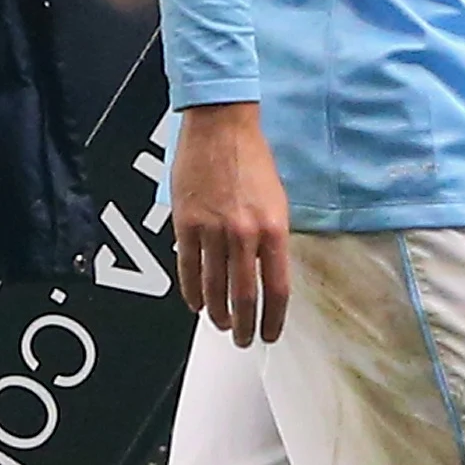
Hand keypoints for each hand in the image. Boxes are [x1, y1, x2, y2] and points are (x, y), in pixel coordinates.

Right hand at [169, 102, 291, 345]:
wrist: (221, 125)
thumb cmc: (251, 156)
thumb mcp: (277, 200)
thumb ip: (272, 238)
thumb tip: (266, 271)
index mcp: (274, 228)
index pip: (277, 289)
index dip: (274, 318)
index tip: (270, 333)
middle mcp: (244, 233)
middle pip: (244, 296)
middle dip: (244, 325)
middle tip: (243, 339)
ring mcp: (212, 230)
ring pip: (214, 288)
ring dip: (217, 313)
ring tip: (221, 324)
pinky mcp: (186, 223)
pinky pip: (187, 268)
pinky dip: (191, 291)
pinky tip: (196, 303)